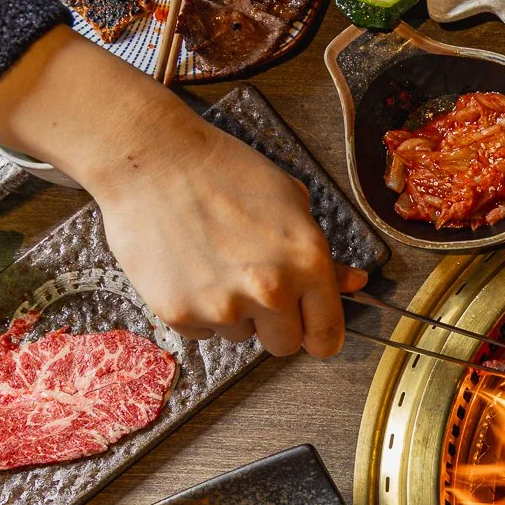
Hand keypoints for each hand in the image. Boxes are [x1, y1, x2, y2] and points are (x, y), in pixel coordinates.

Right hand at [0, 27, 365, 356]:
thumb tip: (353, 283)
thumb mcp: (289, 202)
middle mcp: (270, 292)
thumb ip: (322, 254)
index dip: (319, 334)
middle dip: (275, 324)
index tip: (311, 330)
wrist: (151, 158)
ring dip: (234, 313)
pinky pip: (201, 331)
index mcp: (307, 264)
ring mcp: (224, 307)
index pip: (327, 336)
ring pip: (240, 336)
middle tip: (255, 286)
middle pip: (285, 346)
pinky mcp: (180, 314)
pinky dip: (197, 310)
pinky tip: (189, 268)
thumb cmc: (223, 171)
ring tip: (214, 263)